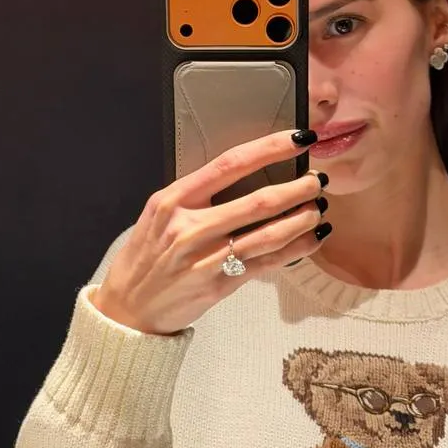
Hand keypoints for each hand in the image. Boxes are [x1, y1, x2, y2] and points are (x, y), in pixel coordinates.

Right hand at [91, 128, 329, 333]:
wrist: (127, 309)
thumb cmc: (146, 257)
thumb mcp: (158, 216)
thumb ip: (194, 197)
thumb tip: (246, 175)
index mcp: (173, 200)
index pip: (229, 164)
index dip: (269, 148)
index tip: (298, 138)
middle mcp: (189, 226)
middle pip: (258, 201)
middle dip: (297, 188)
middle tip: (317, 181)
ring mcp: (205, 258)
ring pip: (268, 233)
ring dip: (302, 219)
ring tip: (319, 208)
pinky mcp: (218, 285)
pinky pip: (267, 263)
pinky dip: (296, 249)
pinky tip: (313, 238)